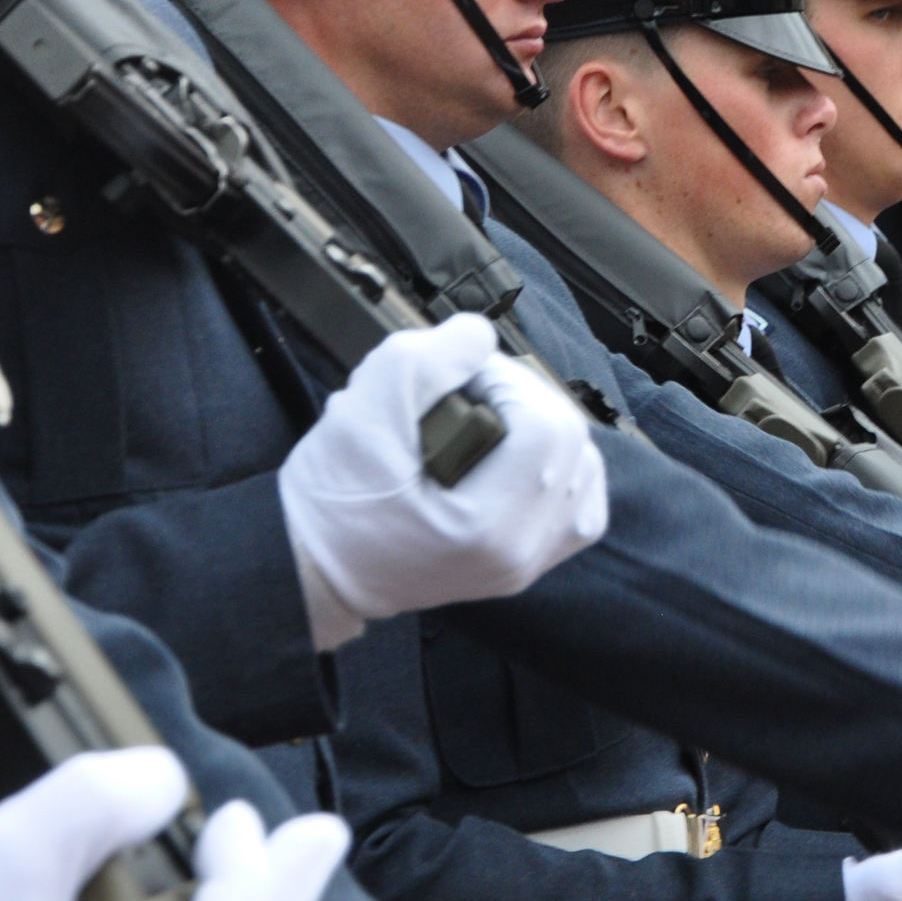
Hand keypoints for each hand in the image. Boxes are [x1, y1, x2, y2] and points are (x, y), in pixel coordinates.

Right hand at [280, 314, 608, 645]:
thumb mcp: (363, 413)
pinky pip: (577, 506)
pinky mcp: (526, 560)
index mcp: (485, 527)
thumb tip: (481, 335)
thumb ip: (425, 362)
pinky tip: (517, 455)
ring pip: (583, 471)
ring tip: (488, 420)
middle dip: (525, 398)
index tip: (463, 378)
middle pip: (571, 444)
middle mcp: (519, 553)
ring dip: (545, 428)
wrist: (318, 564)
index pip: (546, 428)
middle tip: (471, 390)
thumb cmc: (334, 501)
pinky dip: (558, 468)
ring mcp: (529, 562)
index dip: (510, 382)